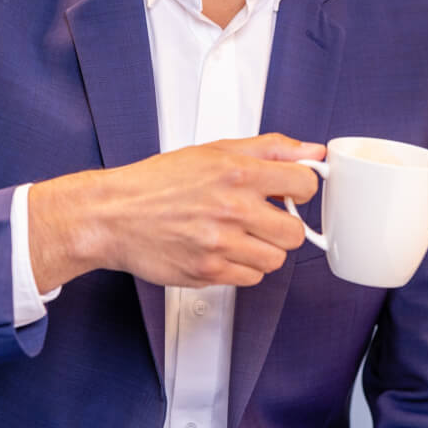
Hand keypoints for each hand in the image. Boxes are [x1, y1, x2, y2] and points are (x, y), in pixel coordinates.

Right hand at [28, 133, 324, 290]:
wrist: (114, 215)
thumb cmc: (159, 182)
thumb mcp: (215, 150)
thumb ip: (270, 149)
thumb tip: (313, 151)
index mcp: (237, 173)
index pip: (305, 184)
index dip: (301, 188)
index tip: (290, 192)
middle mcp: (232, 209)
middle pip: (295, 232)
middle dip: (283, 225)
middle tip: (262, 217)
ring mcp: (220, 244)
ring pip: (275, 260)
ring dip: (263, 249)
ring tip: (239, 234)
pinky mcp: (208, 272)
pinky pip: (250, 278)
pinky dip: (242, 267)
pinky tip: (223, 249)